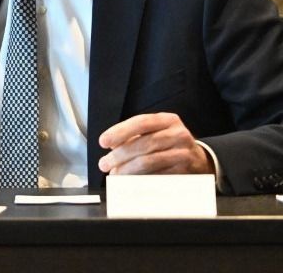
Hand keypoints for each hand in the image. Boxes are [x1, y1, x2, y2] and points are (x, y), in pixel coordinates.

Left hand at [98, 112, 213, 174]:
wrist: (199, 160)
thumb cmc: (168, 144)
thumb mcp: (155, 132)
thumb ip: (133, 136)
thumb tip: (111, 147)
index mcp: (168, 120)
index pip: (141, 122)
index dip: (120, 132)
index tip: (103, 142)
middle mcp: (178, 134)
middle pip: (143, 144)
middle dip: (119, 155)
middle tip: (104, 164)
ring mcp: (184, 153)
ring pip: (149, 161)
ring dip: (127, 170)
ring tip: (114, 175)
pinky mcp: (185, 172)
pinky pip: (158, 176)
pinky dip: (140, 180)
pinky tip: (129, 182)